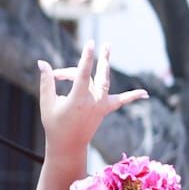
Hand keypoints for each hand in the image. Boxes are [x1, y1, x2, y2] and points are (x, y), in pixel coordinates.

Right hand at [37, 41, 146, 158]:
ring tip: (107, 48)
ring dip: (105, 65)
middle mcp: (92, 101)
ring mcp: (101, 105)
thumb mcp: (47, 104)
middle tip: (103, 44)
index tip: (90, 44)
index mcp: (77, 99)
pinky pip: (121, 101)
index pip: (82, 74)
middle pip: (96, 75)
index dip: (86, 57)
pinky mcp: (105, 110)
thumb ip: (46, 83)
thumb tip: (42, 63)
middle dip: (101, 58)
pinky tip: (146, 94)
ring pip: (104, 81)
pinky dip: (132, 97)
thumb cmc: (54, 125)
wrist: (68, 145)